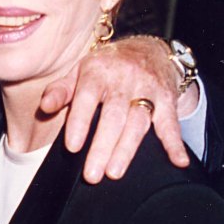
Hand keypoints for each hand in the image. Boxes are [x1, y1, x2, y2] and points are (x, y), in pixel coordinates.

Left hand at [41, 35, 189, 182]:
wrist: (148, 49)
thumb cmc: (107, 67)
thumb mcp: (79, 71)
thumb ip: (60, 90)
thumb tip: (45, 106)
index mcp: (98, 72)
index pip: (87, 98)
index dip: (80, 122)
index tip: (73, 147)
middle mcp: (124, 79)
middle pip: (114, 116)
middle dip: (103, 146)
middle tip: (92, 174)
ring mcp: (147, 89)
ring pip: (138, 122)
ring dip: (127, 149)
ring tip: (114, 172)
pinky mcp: (167, 99)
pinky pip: (171, 122)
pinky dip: (175, 143)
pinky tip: (178, 161)